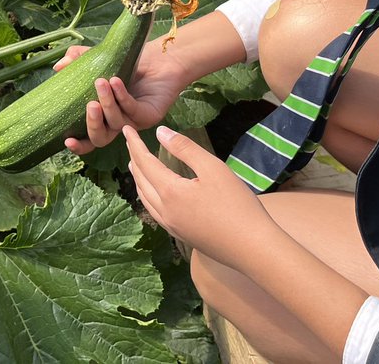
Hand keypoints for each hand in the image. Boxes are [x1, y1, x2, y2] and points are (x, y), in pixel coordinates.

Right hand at [53, 45, 185, 153]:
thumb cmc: (129, 62)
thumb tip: (57, 67)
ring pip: (117, 123)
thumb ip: (77, 59)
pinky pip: (132, 109)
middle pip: (102, 138)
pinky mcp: (149, 115)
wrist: (160, 58)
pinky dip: (122, 96)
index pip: (89, 139)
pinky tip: (116, 81)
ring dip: (107, 103)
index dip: (79, 144)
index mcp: (104, 118)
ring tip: (101, 82)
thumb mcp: (99, 59)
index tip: (67, 140)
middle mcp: (118, 124)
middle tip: (90, 105)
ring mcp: (134, 121)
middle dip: (93, 124)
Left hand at [124, 124, 275, 268]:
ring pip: (145, 198)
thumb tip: (160, 132)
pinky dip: (147, 195)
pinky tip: (154, 193)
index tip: (126, 129)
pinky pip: (154, 211)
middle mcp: (164, 211)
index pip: (144, 162)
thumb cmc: (236, 204)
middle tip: (129, 142)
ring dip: (138, 179)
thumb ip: (184, 148)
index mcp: (169, 192)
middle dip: (134, 159)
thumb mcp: (212, 168)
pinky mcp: (181, 236)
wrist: (252, 248)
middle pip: (140, 180)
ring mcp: (171, 226)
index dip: (135, 144)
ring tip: (135, 165)